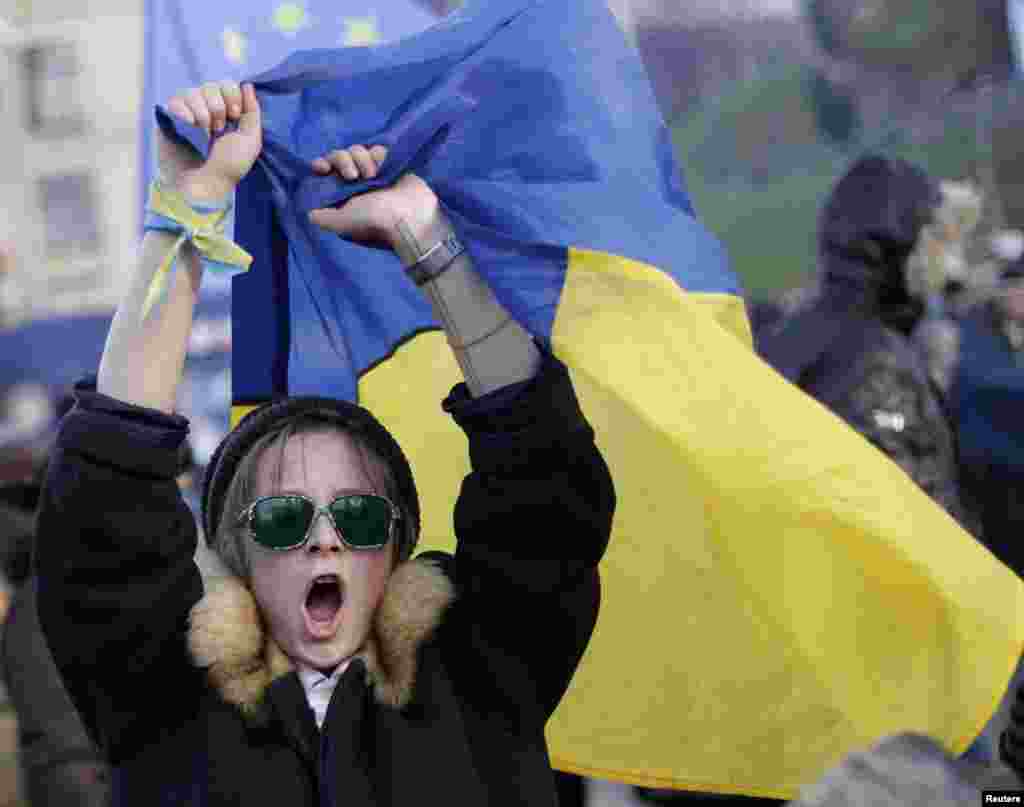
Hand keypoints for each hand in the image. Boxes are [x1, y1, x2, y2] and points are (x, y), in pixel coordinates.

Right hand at [161, 81, 262, 201]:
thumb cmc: (229, 166)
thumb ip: (252, 112)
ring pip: (193, 92)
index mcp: (227, 113)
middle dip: (218, 106)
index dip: (232, 95)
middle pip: (211, 85)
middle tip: (218, 129)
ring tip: (205, 132)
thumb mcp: (250, 140)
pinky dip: (186, 113)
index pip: (227, 85)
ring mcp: (187, 113)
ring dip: (203, 112)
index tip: (234, 116)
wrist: (204, 184)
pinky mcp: (169, 119)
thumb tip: (247, 85)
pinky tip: (190, 127)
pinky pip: (176, 101)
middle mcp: (207, 109)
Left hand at [308, 145, 441, 256]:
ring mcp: (372, 173)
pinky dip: (377, 156)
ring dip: (361, 160)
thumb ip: (323, 218)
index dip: (321, 166)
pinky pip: (375, 149)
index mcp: (343, 196)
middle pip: (338, 156)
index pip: (325, 173)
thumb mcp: (343, 223)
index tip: (322, 168)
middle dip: (342, 161)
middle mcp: (356, 184)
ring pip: (356, 150)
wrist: (410, 215)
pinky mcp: (389, 165)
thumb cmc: (375, 221)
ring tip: (373, 177)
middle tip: (354, 177)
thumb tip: (309, 213)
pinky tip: (383, 169)